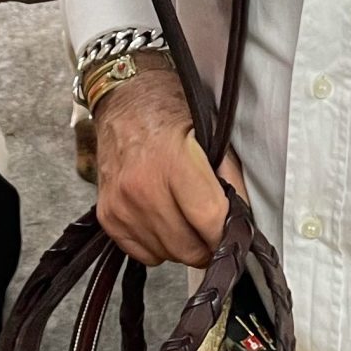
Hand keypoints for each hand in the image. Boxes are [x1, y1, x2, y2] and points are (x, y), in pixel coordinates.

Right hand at [92, 67, 246, 265]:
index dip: (228, 232)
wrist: (123, 96)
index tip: (234, 231)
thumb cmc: (167, 108)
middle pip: (189, 247)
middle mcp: (142, 188)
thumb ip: (229, 176)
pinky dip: (158, 244)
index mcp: (173, 162)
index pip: (210, 220)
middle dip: (208, 242)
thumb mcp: (210, 132)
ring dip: (183, 243)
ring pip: (167, 255)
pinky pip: (143, 254)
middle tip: (211, 225)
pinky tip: (162, 217)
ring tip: (185, 215)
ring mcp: (122, 205)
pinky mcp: (108, 217)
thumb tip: (242, 216)